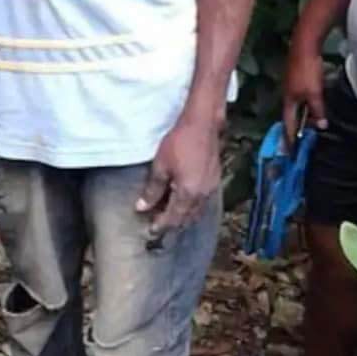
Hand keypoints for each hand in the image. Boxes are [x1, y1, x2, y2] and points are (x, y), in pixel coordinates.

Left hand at [135, 115, 221, 234]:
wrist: (203, 125)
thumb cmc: (179, 143)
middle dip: (172, 224)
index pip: (173, 219)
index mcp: (188, 194)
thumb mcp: (160, 166)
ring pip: (196, 212)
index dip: (161, 226)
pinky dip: (191, 207)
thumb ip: (152, 190)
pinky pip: (202, 203)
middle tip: (157, 223)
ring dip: (182, 217)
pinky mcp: (214, 181)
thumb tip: (142, 208)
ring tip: (168, 214)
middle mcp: (202, 196)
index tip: (150, 230)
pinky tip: (182, 201)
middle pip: (186, 219)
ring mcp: (211, 189)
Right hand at [283, 39, 327, 146]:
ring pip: (295, 105)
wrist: (304, 45)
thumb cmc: (307, 70)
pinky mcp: (295, 78)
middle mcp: (286, 94)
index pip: (288, 124)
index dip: (289, 137)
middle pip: (291, 115)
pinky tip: (312, 104)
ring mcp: (290, 85)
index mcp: (288, 100)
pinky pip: (299, 97)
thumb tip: (320, 125)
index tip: (290, 151)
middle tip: (303, 138)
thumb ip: (317, 110)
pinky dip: (305, 104)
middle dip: (296, 127)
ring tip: (311, 122)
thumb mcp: (314, 93)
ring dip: (302, 115)